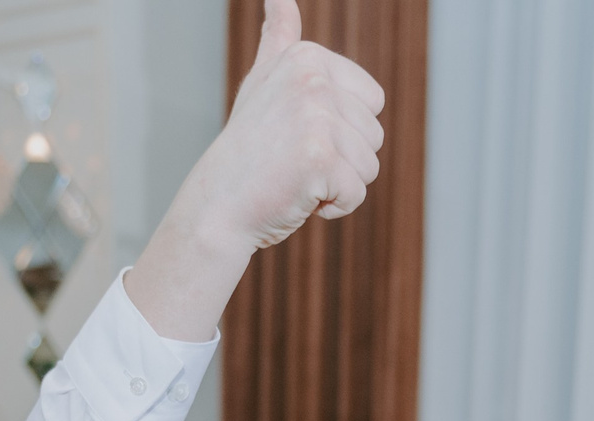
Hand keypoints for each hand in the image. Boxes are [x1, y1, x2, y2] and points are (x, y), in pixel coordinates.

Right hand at [128, 0, 384, 340]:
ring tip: (295, 177)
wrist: (219, 205)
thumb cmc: (248, 149)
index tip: (300, 133)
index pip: (373, 102)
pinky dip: (332, 207)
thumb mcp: (263, 83)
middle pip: (374, 136)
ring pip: (369, 166)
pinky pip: (356, 193)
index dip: (344, 130)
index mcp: (307, 58)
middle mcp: (313, 80)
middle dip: (342, 160)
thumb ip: (279, 40)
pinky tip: (298, 196)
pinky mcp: (319, 158)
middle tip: (294, 160)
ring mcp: (315, 117)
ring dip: (337, 184)